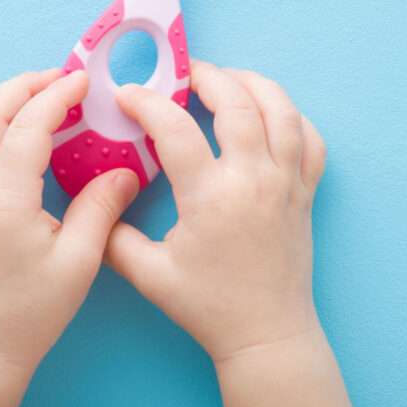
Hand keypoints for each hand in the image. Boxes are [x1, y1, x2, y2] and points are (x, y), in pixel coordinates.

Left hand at [0, 68, 138, 369]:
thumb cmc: (32, 308)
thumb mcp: (80, 260)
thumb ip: (101, 207)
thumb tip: (126, 170)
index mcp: (4, 198)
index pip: (28, 125)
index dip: (57, 95)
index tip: (82, 81)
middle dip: (26, 85)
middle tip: (61, 78)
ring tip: (34, 98)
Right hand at [104, 60, 326, 361]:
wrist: (265, 333)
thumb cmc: (208, 307)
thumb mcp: (148, 274)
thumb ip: (112, 235)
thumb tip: (95, 199)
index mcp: (211, 197)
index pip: (175, 128)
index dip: (146, 102)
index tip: (127, 95)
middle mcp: (253, 181)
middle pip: (237, 102)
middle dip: (207, 76)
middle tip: (183, 73)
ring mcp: (286, 185)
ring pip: (282, 111)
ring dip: (254, 84)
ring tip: (228, 79)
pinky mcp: (305, 194)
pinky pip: (311, 140)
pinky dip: (293, 117)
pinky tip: (271, 113)